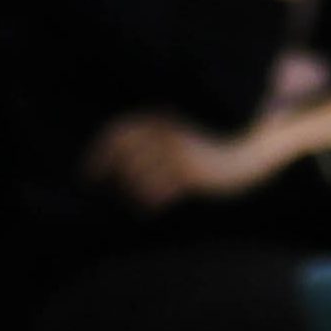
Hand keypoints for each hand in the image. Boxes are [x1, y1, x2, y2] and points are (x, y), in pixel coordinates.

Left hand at [80, 111, 287, 209]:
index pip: (118, 132)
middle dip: (108, 174)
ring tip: (138, 201)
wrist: (244, 159)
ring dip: (132, 192)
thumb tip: (113, 166)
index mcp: (161, 121)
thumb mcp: (173, 141)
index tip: (87, 176)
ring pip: (138, 177)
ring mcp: (180, 154)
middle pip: (123, 155)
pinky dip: (150, 203)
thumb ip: (147, 145)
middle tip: (102, 192)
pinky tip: (152, 209)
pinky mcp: (192, 174)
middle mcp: (168, 134)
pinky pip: (159, 192)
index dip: (97, 154)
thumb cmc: (203, 155)